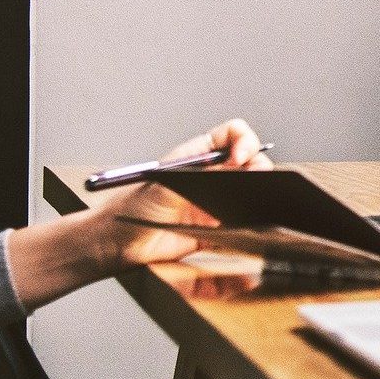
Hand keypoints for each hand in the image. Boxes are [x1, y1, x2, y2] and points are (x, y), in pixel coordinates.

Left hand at [90, 119, 275, 269]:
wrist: (121, 243)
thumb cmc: (132, 206)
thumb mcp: (165, 181)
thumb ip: (199, 171)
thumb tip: (233, 164)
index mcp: (199, 155)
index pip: (232, 135)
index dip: (244, 140)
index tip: (241, 157)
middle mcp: (212, 175)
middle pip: (251, 161)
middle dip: (258, 167)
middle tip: (254, 180)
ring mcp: (218, 201)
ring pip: (252, 191)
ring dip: (258, 194)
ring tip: (250, 202)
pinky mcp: (219, 228)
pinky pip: (245, 222)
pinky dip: (251, 222)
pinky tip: (246, 224)